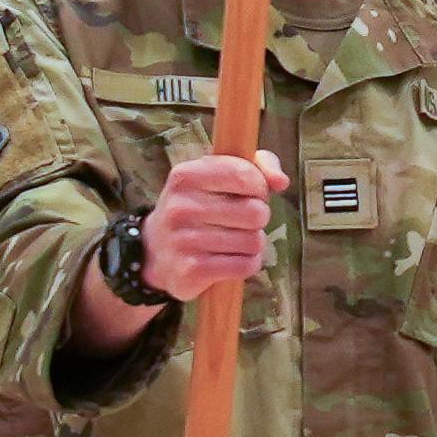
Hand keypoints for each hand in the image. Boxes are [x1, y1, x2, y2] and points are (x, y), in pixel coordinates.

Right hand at [141, 149, 282, 299]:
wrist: (155, 250)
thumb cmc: (198, 206)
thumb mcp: (216, 175)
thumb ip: (257, 165)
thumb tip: (281, 181)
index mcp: (186, 176)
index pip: (244, 175)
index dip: (260, 186)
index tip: (253, 193)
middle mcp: (180, 207)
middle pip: (255, 211)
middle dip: (259, 218)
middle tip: (243, 221)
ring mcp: (183, 240)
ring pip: (254, 241)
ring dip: (253, 243)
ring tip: (235, 240)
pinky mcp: (191, 271)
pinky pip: (245, 266)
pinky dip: (248, 263)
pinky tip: (233, 259)